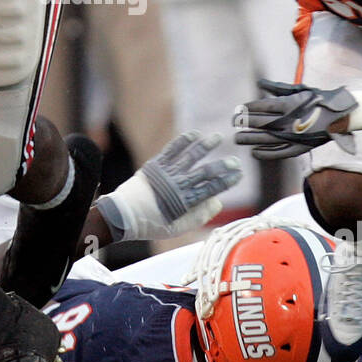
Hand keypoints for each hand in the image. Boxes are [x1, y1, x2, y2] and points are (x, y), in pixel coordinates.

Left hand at [96, 131, 242, 240]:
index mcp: (185, 202)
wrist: (124, 215)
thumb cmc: (151, 224)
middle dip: (222, 166)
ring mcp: (167, 173)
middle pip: (205, 172)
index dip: (226, 181)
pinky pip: (172, 150)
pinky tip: (194, 134)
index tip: (238, 175)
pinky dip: (183, 141)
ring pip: (190, 157)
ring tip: (218, 137)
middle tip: (236, 161)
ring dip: (206, 146)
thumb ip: (199, 216)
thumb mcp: (177, 227)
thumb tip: (218, 201)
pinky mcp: (156, 165)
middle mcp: (178, 185)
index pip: (212, 189)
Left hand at [234, 79, 358, 159]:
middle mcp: (290, 121)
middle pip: (261, 123)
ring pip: (267, 139)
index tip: (239, 109)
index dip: (249, 108)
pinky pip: (280, 153)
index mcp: (290, 104)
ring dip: (250, 139)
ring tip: (237, 139)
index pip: (263, 107)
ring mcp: (295, 136)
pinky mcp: (300, 147)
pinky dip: (266, 153)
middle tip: (233, 123)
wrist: (342, 115)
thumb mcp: (299, 90)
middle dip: (245, 123)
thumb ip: (277, 88)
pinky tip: (254, 152)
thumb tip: (260, 82)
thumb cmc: (319, 100)